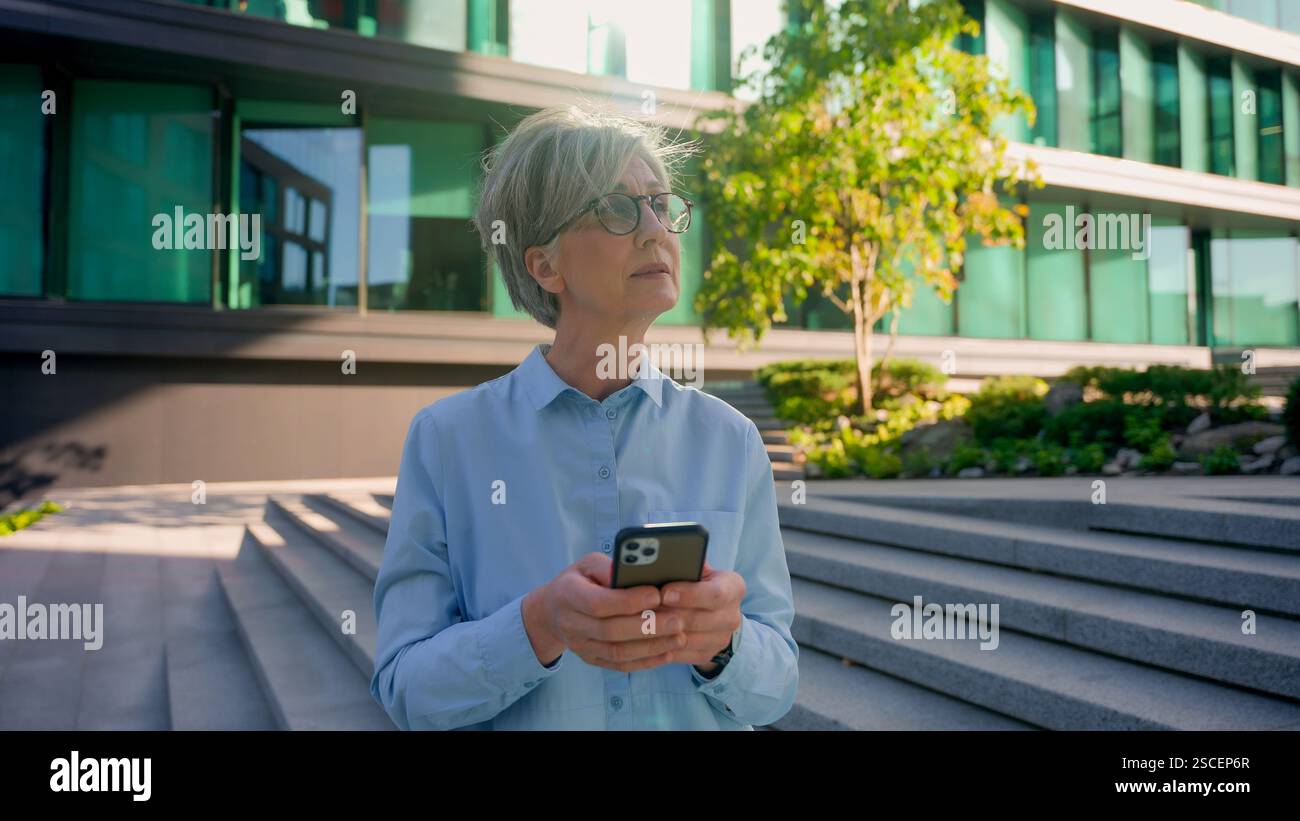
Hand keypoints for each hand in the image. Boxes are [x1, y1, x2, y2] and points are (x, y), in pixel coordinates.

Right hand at [523, 552, 687, 672]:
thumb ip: (610, 567)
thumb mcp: (588, 564)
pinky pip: (620, 665)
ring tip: (679, 637)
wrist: (552, 611)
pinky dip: (645, 661)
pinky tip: (667, 653)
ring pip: (617, 652)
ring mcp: (580, 646)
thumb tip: (640, 573)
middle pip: (611, 631)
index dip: (628, 601)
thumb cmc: (579, 581)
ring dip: (651, 647)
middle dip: (647, 627)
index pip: (599, 603)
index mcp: (568, 594)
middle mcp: (571, 623)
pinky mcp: (591, 659)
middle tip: (677, 620)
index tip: (657, 594)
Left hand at [653, 560, 744, 673]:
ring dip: (662, 633)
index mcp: (734, 588)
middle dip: (669, 615)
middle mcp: (733, 616)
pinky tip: (645, 638)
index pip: (716, 593)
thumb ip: (688, 561)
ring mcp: (721, 639)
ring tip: (640, 623)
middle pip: (700, 620)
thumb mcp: (698, 567)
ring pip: (687, 640)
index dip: (689, 594)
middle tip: (644, 610)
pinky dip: (661, 647)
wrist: (712, 610)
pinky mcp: (707, 655)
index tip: (664, 592)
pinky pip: (681, 655)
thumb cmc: (697, 581)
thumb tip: (663, 556)